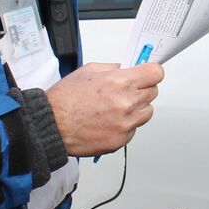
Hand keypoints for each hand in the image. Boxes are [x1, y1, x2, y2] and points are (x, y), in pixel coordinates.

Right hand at [44, 62, 164, 156]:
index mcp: (120, 82)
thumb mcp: (89, 70)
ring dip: (136, 108)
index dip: (151, 72)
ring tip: (115, 108)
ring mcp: (126, 124)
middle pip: (153, 92)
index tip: (147, 74)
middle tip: (126, 91)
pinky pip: (134, 129)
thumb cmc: (65, 99)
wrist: (52, 125)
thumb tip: (128, 69)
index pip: (156, 73)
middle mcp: (127, 103)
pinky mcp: (121, 140)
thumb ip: (113, 68)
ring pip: (147, 112)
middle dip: (142, 89)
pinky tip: (108, 121)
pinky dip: (125, 125)